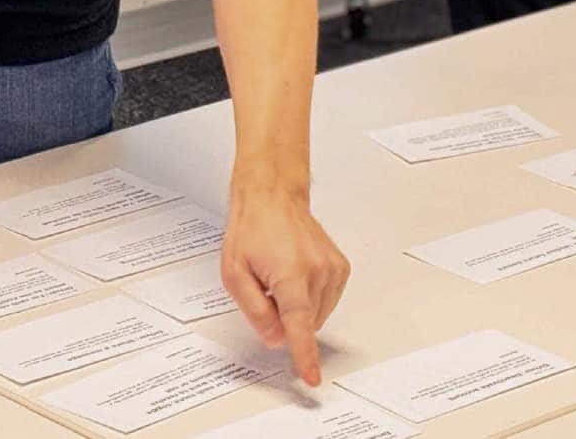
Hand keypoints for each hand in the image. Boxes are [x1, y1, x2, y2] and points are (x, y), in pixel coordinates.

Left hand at [219, 184, 350, 384]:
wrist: (274, 197)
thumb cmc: (253, 229)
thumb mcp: (235, 274)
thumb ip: (255, 312)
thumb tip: (275, 338)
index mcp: (291, 275)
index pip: (300, 327)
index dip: (305, 356)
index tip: (312, 376)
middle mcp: (318, 272)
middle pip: (305, 323)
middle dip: (285, 320)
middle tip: (266, 290)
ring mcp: (332, 269)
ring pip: (317, 315)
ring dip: (298, 309)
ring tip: (281, 277)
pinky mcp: (340, 267)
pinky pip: (327, 301)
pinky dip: (311, 299)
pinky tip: (296, 276)